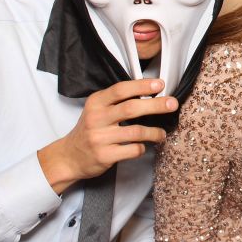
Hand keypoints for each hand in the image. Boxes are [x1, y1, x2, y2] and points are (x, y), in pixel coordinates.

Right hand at [38, 79, 176, 193]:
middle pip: (131, 109)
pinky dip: (142, 147)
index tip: (160, 84)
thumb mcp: (97, 109)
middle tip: (172, 104)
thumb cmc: (91, 129)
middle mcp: (96, 118)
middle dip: (156, 105)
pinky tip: (145, 146)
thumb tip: (151, 91)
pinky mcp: (104, 156)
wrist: (69, 157)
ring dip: (154, 132)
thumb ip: (118, 101)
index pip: (121, 90)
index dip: (142, 86)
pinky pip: (133, 150)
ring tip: (162, 134)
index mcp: (96, 102)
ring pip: (135, 132)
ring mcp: (100, 138)